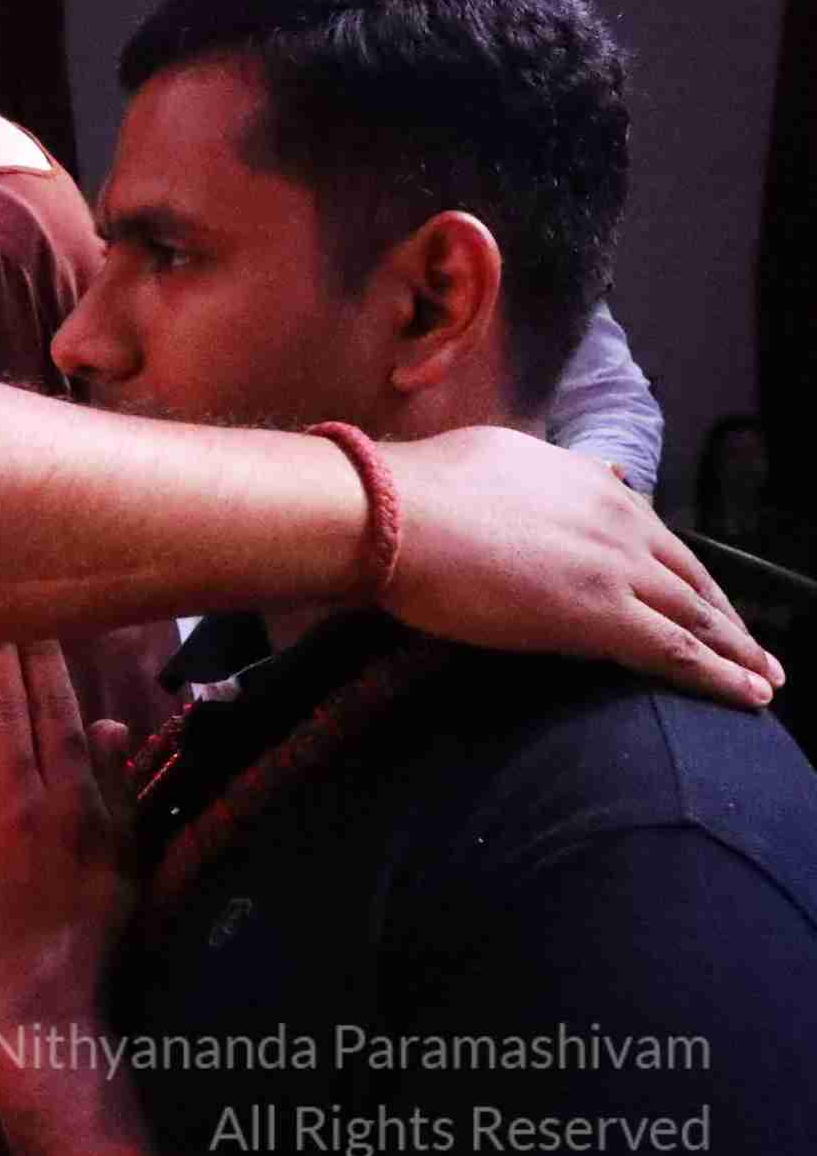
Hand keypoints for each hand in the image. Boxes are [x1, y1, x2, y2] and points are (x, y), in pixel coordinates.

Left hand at [0, 645, 136, 1115]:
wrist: (27, 1020)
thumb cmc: (78, 948)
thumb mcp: (119, 869)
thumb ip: (114, 794)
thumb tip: (110, 727)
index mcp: (74, 804)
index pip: (56, 709)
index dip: (39, 654)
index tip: (25, 604)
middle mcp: (24, 802)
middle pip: (5, 703)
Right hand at [385, 427, 781, 706]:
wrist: (392, 512)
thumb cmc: (418, 489)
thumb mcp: (494, 459)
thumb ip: (538, 476)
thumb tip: (554, 483)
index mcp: (589, 486)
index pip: (652, 535)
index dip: (680, 571)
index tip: (696, 594)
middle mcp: (617, 520)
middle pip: (688, 576)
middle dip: (725, 615)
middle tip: (752, 648)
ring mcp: (615, 567)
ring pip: (697, 615)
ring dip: (737, 651)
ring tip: (762, 678)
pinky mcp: (603, 615)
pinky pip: (679, 652)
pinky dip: (721, 677)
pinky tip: (748, 696)